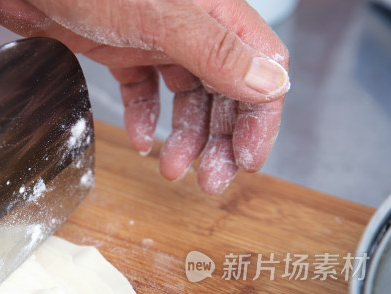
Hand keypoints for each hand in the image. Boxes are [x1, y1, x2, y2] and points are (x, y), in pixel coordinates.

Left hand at [0, 0, 289, 193]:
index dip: (258, 118)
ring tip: (172, 170)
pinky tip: (141, 141)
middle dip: (219, 139)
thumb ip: (216, 52)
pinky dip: (144, 116)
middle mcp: (191, 26)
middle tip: (209, 180)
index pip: (260, 69)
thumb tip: (271, 84)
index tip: (246, 159)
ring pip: (185, 95)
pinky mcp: (120, 48)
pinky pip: (143, 88)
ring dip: (184, 136)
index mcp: (215, 12)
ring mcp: (155, 37)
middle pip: (224, 89)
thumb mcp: (161, 18)